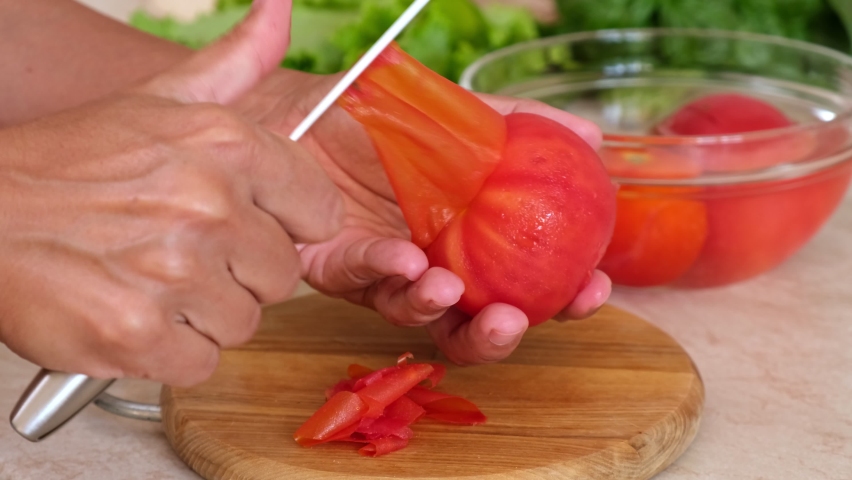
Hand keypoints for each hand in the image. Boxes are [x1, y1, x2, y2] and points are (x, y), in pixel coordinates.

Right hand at [0, 1, 342, 385]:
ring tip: (152, 278)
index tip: (250, 223)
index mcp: (227, 145)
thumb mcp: (160, 98)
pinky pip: (201, 362)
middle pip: (281, 275)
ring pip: (243, 322)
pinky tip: (135, 312)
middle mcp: (208, 205)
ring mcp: (173, 273)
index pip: (320, 212)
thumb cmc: (74, 162)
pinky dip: (170, 349)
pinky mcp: (137, 333)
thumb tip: (283, 8)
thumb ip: (237, 62)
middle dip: (240, 272)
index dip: (285, 224)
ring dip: (203, 312)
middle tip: (182, 250)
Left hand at [238, 70, 611, 365]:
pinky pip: (366, 279)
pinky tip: (405, 259)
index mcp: (469, 241)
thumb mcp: (457, 118)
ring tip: (448, 287)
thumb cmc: (381, 119)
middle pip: (473, 323)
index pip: (525, 281)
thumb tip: (592, 136)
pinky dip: (388, 272)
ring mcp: (385, 275)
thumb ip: (518, 127)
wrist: (303, 106)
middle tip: (513, 320)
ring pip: (419, 317)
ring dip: (439, 313)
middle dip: (497, 336)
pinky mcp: (337, 268)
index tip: (592, 288)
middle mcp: (432, 266)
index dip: (562, 297)